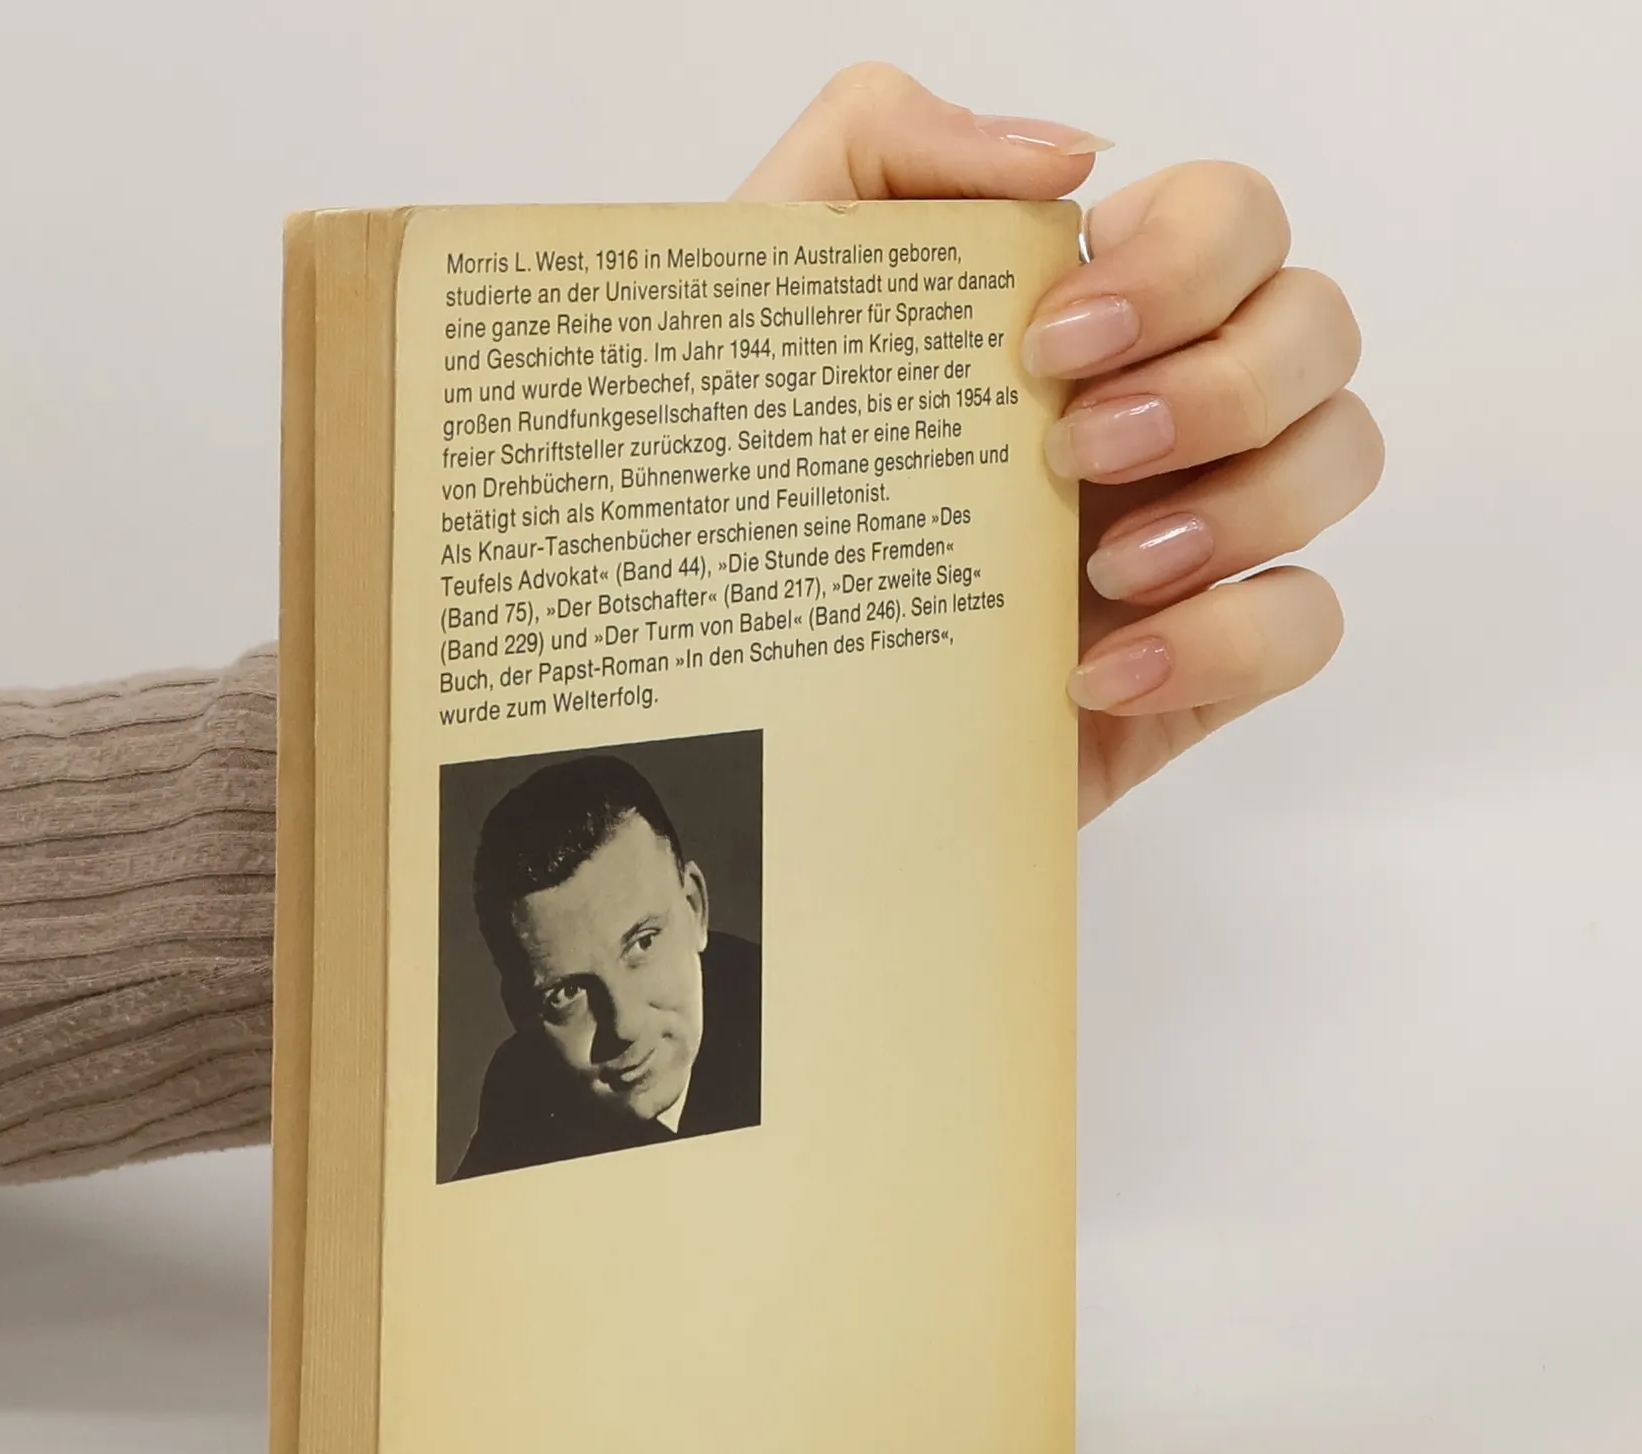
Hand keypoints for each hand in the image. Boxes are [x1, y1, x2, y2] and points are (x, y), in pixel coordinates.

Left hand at [734, 65, 1382, 822]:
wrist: (744, 679)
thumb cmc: (760, 475)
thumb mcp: (776, 286)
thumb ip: (883, 144)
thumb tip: (1066, 155)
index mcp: (1089, 308)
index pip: (1233, 219)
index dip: (1187, 260)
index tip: (1051, 340)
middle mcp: (1163, 405)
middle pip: (1317, 326)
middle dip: (1221, 383)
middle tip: (1069, 452)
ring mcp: (1191, 533)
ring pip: (1341, 458)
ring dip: (1245, 502)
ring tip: (1099, 567)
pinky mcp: (1194, 662)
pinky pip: (1304, 626)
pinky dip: (1224, 642)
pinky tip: (1092, 674)